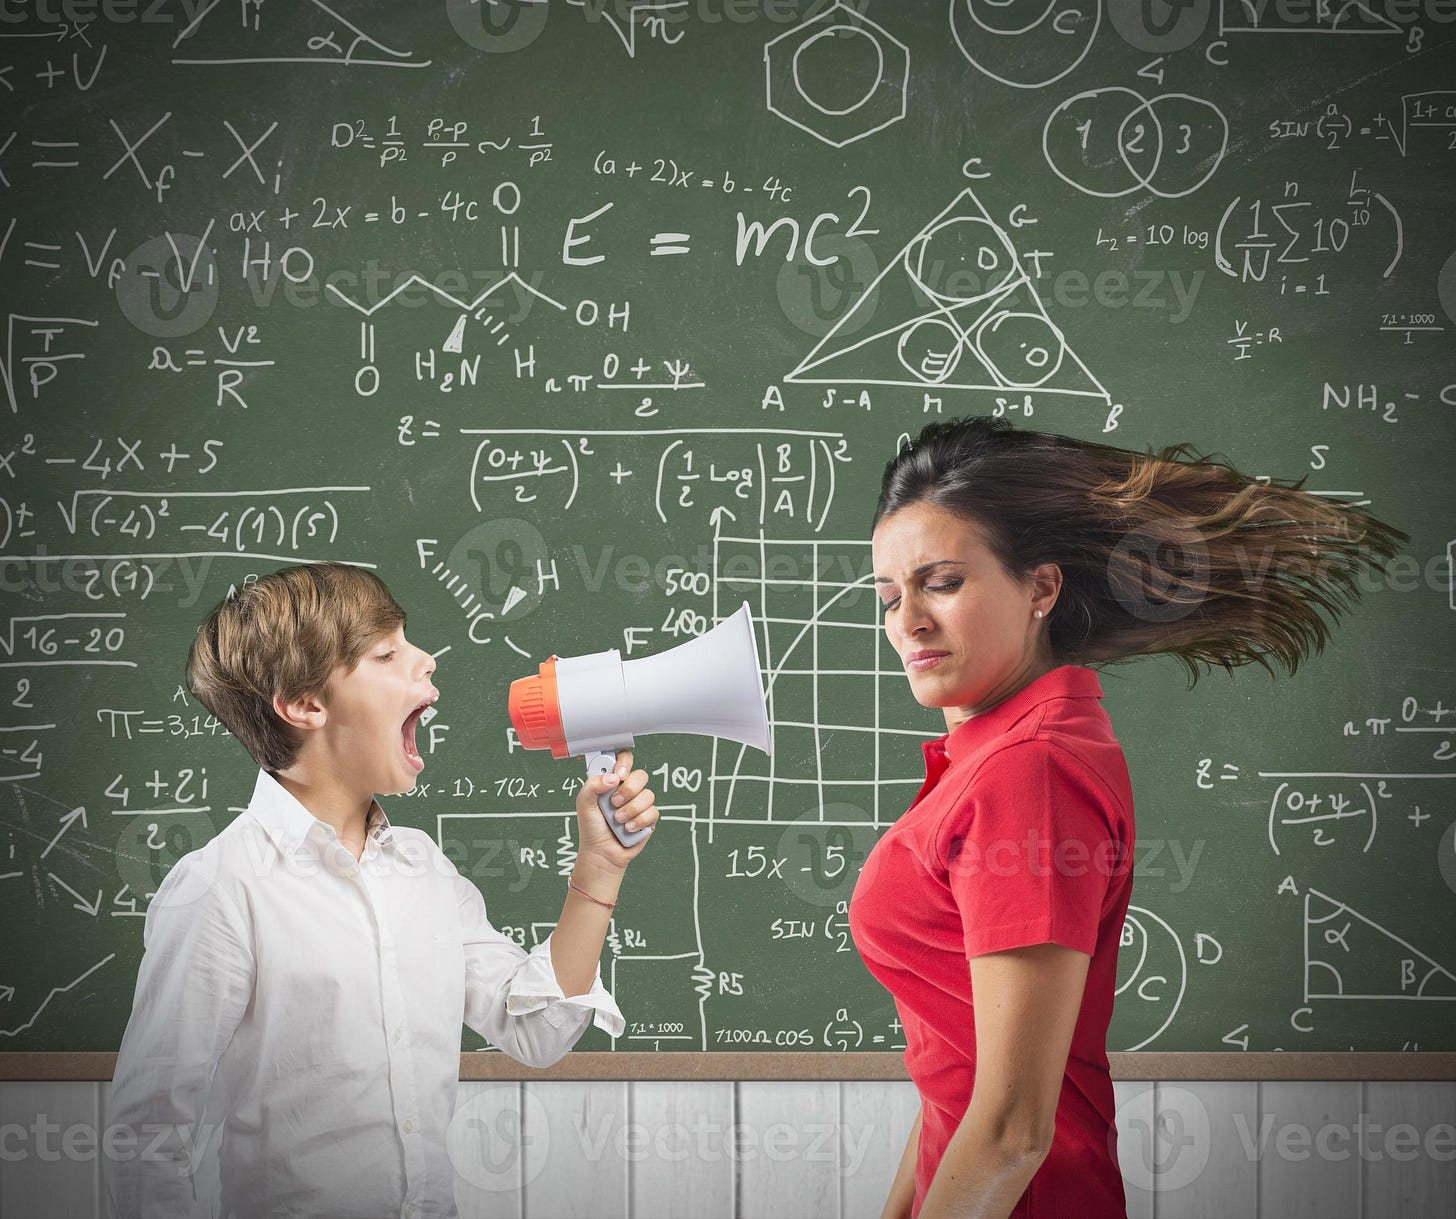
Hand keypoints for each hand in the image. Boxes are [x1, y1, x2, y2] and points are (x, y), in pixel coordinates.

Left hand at [574, 749, 657, 870]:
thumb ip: (593, 785)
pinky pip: (653, 812)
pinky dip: (638, 822)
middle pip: (641, 776)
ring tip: (618, 820)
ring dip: (631, 810)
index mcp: (612, 782)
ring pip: (648, 795)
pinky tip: (628, 828)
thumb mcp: (584, 803)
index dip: (625, 763)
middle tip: (614, 802)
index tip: (619, 775)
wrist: (601, 852)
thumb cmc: (592, 828)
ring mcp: (639, 804)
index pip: (624, 760)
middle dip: (628, 790)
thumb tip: (613, 778)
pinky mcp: (649, 818)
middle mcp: (627, 790)